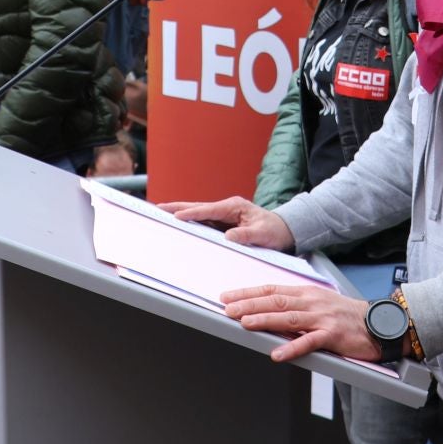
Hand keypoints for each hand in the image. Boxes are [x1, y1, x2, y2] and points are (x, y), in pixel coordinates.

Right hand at [162, 196, 296, 250]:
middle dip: (178, 207)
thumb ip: (246, 235)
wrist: (282, 230)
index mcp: (234, 206)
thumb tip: (228, 237)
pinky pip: (204, 221)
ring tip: (162, 213)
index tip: (177, 216)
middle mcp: (227, 208)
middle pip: (199, 207)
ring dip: (181, 213)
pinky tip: (178, 223)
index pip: (209, 210)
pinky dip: (190, 221)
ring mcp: (224, 214)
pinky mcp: (223, 222)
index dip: (192, 213)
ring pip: (198, 213)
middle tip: (159, 208)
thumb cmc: (273, 230)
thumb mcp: (262, 234)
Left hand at [219, 284, 375, 361]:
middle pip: (276, 300)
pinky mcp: (332, 335)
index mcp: (307, 293)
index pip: (272, 290)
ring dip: (265, 319)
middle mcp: (312, 302)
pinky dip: (292, 348)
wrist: (378, 323)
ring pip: (288, 317)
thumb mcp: (319, 304)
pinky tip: (277, 354)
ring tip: (245, 323)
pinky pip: (309, 342)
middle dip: (249, 304)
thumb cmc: (347, 316)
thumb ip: (296, 306)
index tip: (228, 296)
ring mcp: (322, 318)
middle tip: (227, 308)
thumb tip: (269, 311)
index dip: (248, 293)